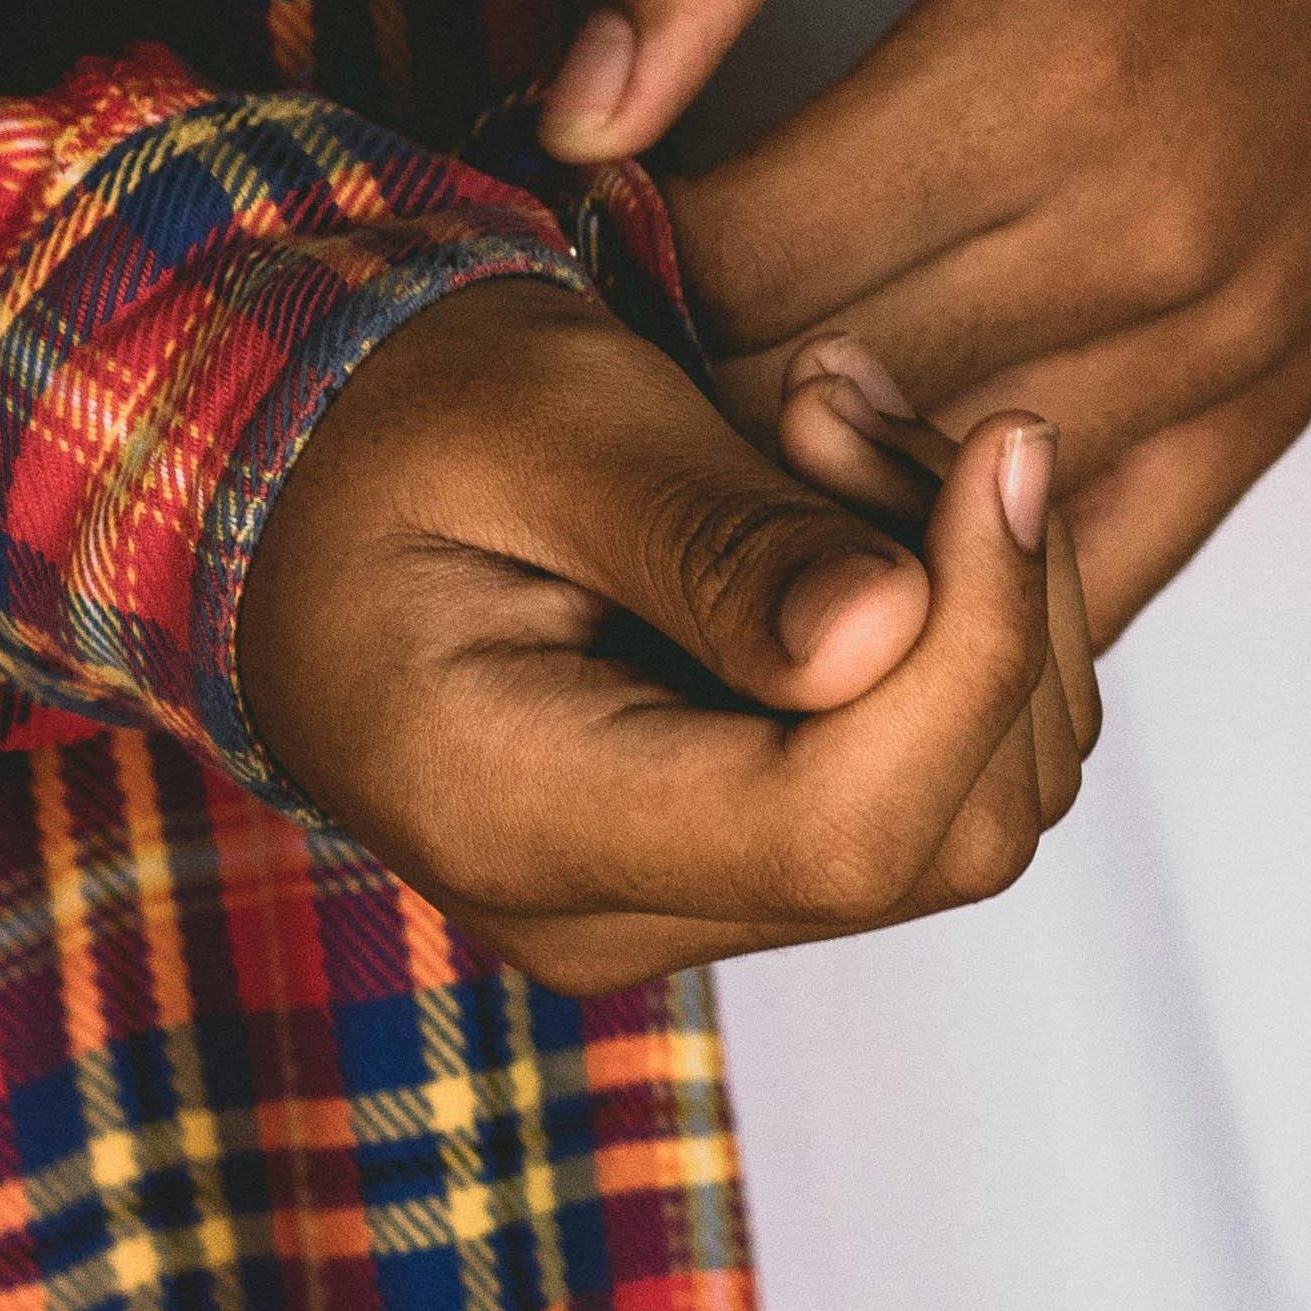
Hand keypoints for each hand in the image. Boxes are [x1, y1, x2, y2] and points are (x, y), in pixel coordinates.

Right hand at [234, 281, 1094, 995]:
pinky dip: (954, 620)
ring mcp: (686, 908)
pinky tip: (831, 490)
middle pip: (945, 828)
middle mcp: (611, 915)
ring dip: (970, 588)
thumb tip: (894, 632)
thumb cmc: (393, 432)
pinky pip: (948, 776)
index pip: (840, 826)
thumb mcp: (537, 422)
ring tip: (818, 415)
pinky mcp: (748, 860)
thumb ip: (709, 534)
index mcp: (515, 818)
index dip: (980, 648)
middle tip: (838, 394)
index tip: (1004, 443)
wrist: (306, 495)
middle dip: (975, 592)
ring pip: (981, 802)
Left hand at [532, 0, 1310, 633]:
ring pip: (924, 513)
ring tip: (708, 396)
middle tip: (602, 326)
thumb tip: (568, 118)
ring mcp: (1219, 350)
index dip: (605, 257)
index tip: (562, 223)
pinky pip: (1069, 571)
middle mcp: (1149, 240)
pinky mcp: (1263, 413)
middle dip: (672, 376)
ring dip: (790, 475)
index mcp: (1048, 72)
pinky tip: (861, 487)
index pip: (735, 266)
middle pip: (809, 405)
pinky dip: (946, 554)